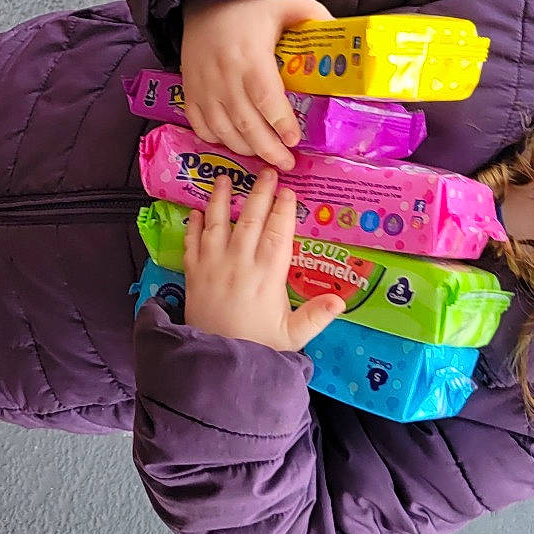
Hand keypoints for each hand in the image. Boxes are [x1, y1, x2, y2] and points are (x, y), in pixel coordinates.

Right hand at [179, 0, 331, 170]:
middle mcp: (224, 75)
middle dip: (268, 149)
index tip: (294, 140)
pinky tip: (235, 143)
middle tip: (287, 164)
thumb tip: (344, 38)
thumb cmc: (252, 5)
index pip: (266, 97)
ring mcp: (203, 85)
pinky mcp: (189, 90)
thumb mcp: (288, 5)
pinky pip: (200, 124)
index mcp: (251, 56)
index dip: (281, 123)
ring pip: (223, 129)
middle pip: (246, 122)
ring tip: (265, 158)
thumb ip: (315, 18)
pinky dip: (217, 139)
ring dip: (245, 149)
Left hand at [181, 172, 343, 351]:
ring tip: (225, 178)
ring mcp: (213, 266)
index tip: (288, 191)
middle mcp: (239, 264)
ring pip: (217, 224)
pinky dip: (194, 225)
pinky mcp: (192, 274)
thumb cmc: (258, 346)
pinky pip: (192, 243)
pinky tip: (197, 211)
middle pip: (250, 220)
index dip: (283, 211)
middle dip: (259, 193)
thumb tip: (341, 301)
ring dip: (221, 199)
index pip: (278, 234)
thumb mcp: (291, 336)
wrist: (215, 362)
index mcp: (267, 277)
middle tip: (266, 172)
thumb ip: (315, 317)